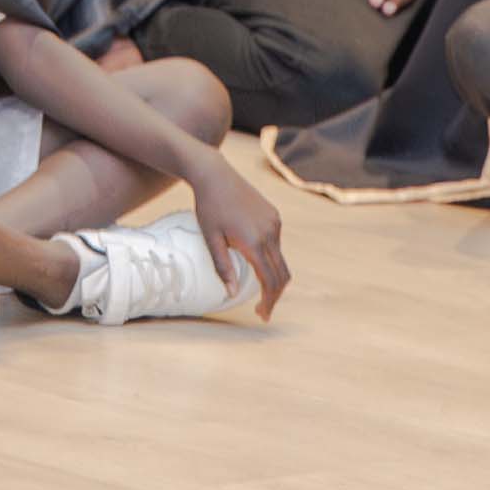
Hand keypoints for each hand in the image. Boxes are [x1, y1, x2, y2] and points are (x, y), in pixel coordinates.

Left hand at [182, 154, 288, 319]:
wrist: (214, 174)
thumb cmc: (208, 207)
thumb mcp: (211, 239)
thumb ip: (223, 267)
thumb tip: (232, 295)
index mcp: (254, 242)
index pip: (269, 280)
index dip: (269, 301)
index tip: (262, 315)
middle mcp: (270, 233)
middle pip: (282, 274)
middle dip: (274, 294)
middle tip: (263, 310)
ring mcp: (274, 223)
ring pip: (281, 259)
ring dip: (273, 276)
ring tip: (259, 288)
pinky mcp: (274, 215)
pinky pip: (277, 243)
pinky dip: (271, 259)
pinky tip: (256, 261)